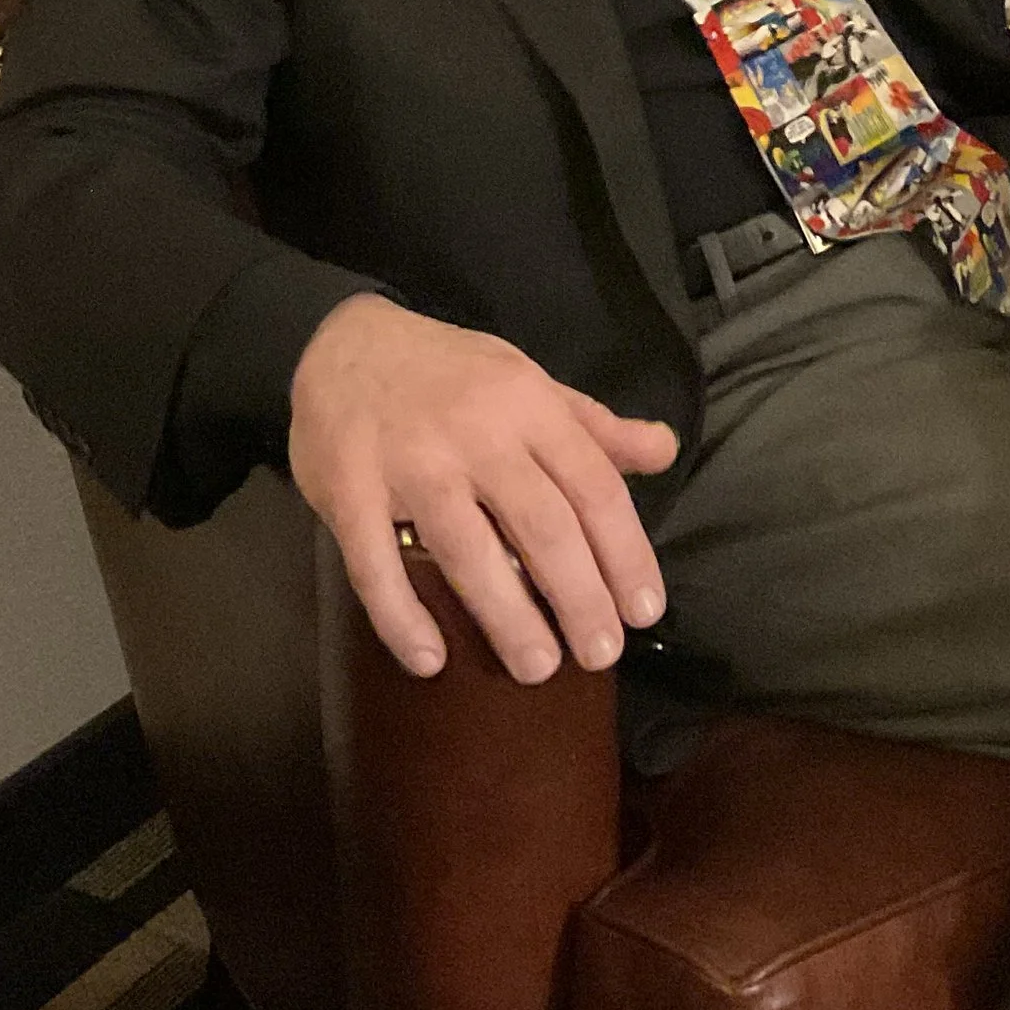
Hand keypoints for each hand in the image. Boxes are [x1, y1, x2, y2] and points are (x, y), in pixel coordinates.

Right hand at [288, 292, 679, 681]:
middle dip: (579, 596)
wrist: (343, 342)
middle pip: (540, 523)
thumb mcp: (527, 381)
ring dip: (506, 615)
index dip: (625, 551)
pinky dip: (401, 616)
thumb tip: (666, 451)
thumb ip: (594, 426)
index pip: (592, 484)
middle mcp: (474, 432)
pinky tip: (431, 660)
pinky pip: (375, 565)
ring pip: (466, 548)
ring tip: (537, 667)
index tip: (644, 610)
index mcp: (526, 403)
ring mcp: (408, 462)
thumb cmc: (450, 373)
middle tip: (600, 655)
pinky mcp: (347, 489)